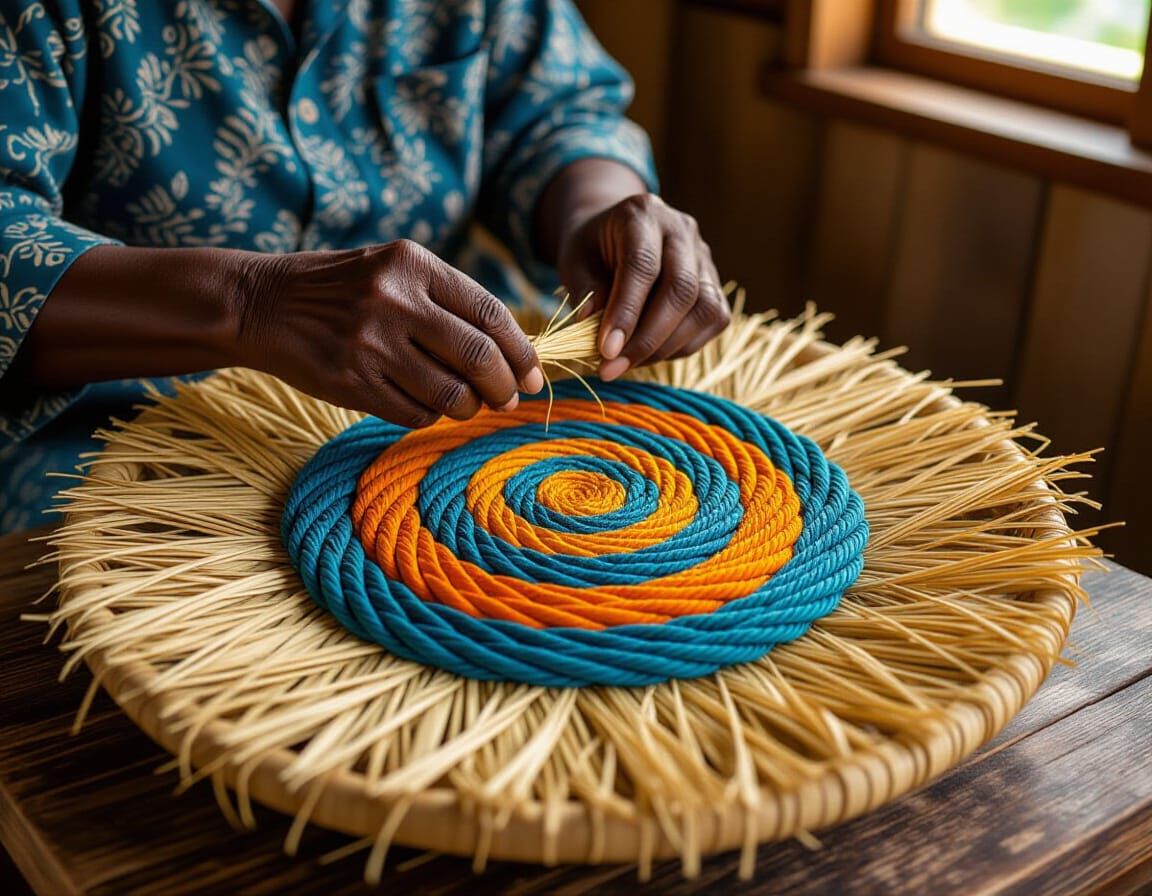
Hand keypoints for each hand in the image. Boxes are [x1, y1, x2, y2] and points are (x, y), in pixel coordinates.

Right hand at [236, 240, 542, 427]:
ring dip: (468, 408)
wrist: (259, 303)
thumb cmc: (340, 289)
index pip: (491, 313)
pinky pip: (414, 413)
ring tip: (465, 404)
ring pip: (451, 394)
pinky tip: (423, 405)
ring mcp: (371, 343)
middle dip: (503, 387)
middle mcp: (394, 300)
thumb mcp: (392, 269)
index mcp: (413, 264)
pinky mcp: (350, 382)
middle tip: (507, 399)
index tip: (532, 376)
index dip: (521, 352)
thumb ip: (446, 301)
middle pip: (479, 358)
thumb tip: (509, 354)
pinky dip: (429, 416)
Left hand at [557, 193, 729, 380]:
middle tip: (613, 368)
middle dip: (647, 338)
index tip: (606, 350)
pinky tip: (651, 354)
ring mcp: (705, 256)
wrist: (615, 235)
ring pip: (704, 309)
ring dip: (666, 347)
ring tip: (628, 363)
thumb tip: (597, 330)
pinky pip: (713, 321)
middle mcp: (682, 230)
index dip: (626, 312)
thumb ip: (586, 291)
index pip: (643, 265)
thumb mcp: (575, 262)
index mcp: (642, 214)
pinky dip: (683, 346)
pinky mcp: (716, 283)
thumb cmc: (592, 250)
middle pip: (681, 289)